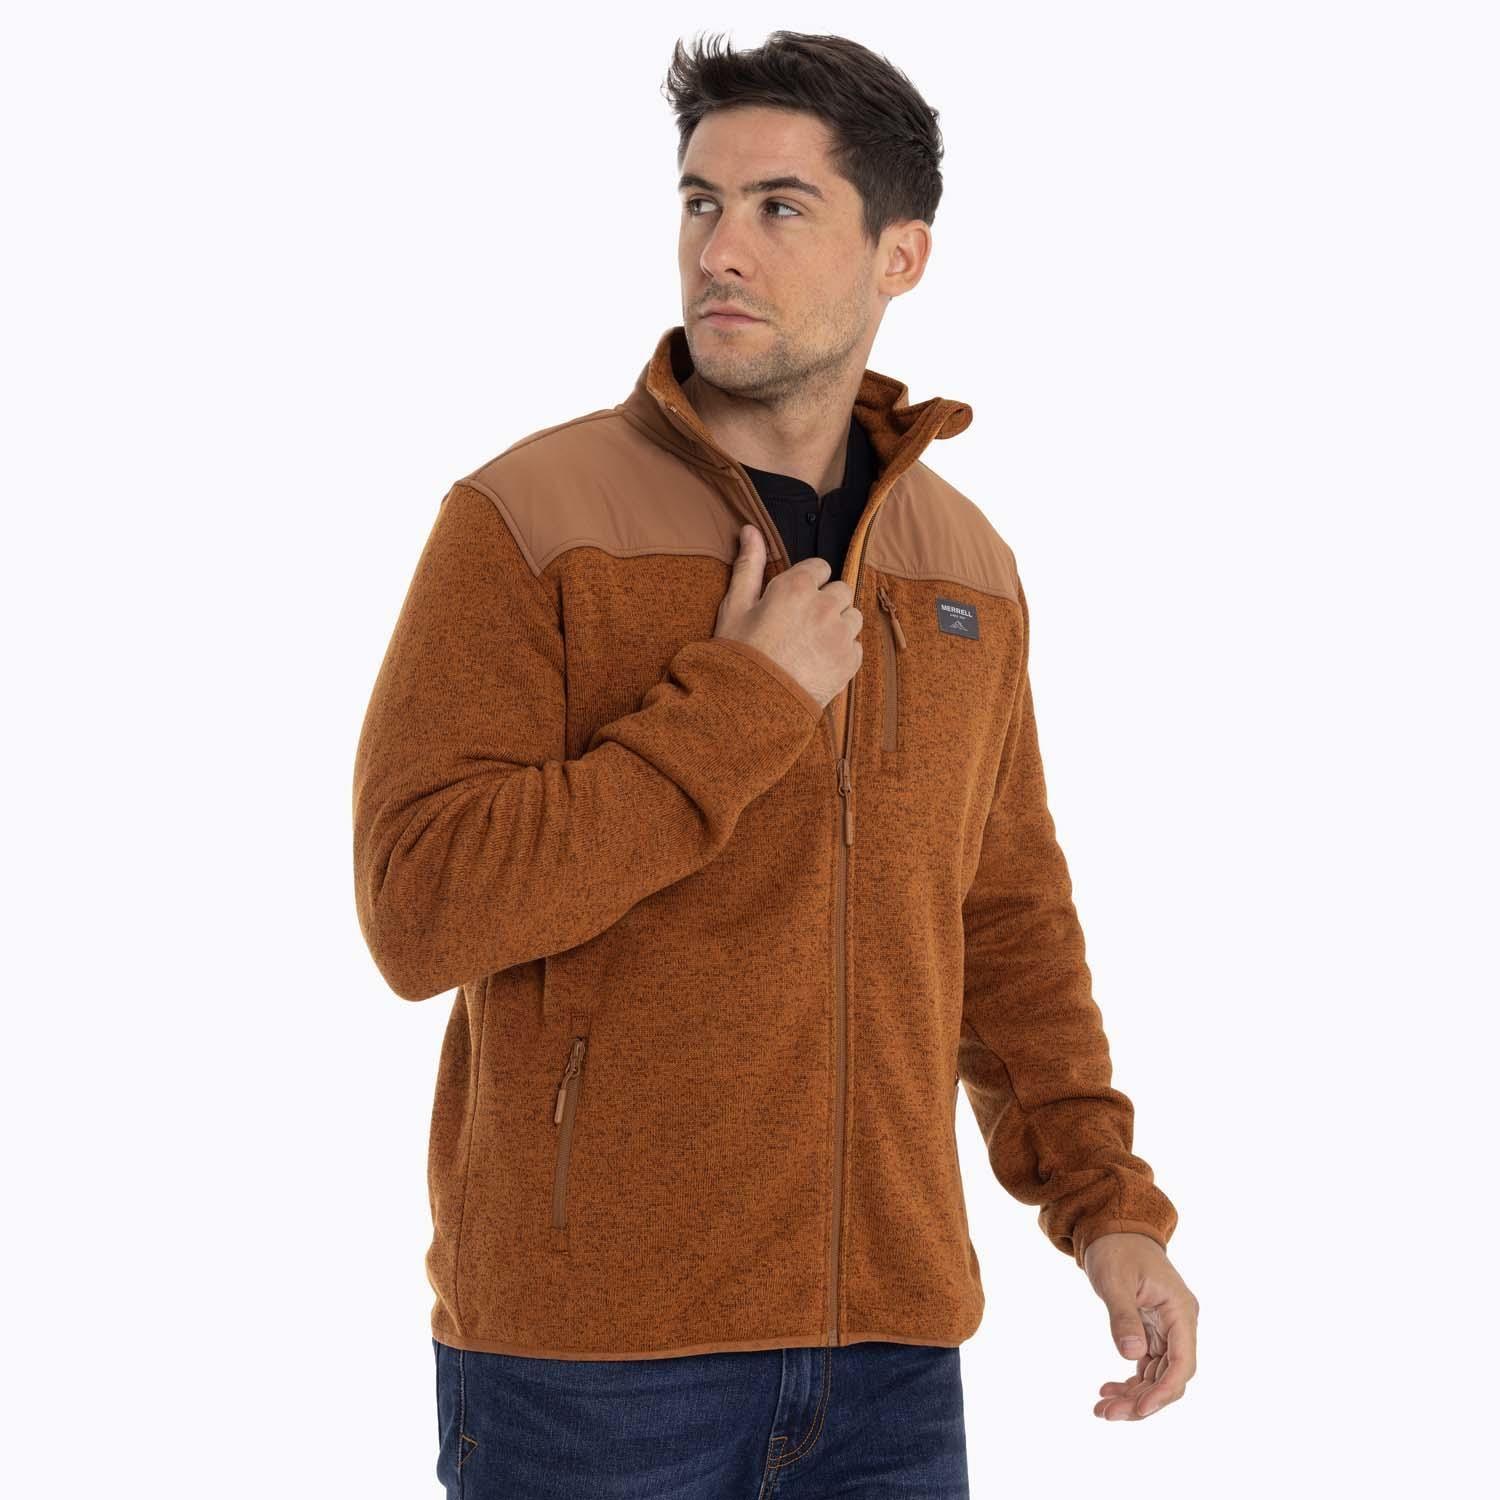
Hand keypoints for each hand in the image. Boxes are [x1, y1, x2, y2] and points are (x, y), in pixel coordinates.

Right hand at [714, 524, 861, 708]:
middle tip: (802, 625)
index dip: (807, 583)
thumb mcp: (735, 606)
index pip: (820, 567)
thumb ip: (749, 564)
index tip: (794, 601)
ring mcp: (841, 634)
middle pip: (841, 590)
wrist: (751, 705)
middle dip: (826, 602)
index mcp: (797, 586)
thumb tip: (750, 528)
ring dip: (838, 625)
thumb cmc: (739, 654)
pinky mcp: (850, 662)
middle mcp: (825, 605)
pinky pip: (856, 647)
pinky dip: (842, 652)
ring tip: (813, 644)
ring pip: (852, 617)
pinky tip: (818, 662)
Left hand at [1083, 1231, 1197, 1419]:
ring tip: (1102, 1408)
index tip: (1139, 1410)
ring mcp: (1168, 1329)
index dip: (1163, 1391)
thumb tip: (1132, 1356)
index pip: (1182, 1362)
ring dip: (1134, 1395)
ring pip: (1158, 1375)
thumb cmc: (1115, 1248)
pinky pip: (1147, 1365)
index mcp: (1180, 1311)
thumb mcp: (1114, 1279)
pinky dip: (1130, 1380)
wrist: (1114, 1226)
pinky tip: (1107, 1390)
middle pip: (1170, 1376)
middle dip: (1142, 1400)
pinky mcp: (1153, 1330)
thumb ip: (1123, 1316)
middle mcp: (1180, 1323)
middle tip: (1106, 1414)